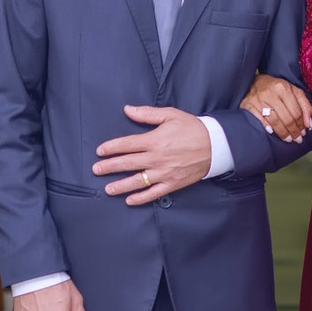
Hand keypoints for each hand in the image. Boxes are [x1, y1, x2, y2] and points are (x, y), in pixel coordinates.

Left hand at [93, 105, 211, 204]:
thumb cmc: (192, 128)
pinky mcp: (173, 183)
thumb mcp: (170, 115)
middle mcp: (157, 158)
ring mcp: (164, 173)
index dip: (111, 148)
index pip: (127, 144)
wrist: (215, 145)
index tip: (100, 151)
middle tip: (96, 170)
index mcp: (154, 140)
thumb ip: (147, 114)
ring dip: (120, 185)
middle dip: (109, 167)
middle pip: (127, 163)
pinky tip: (130, 200)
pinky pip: (154, 193)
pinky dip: (141, 198)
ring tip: (107, 189)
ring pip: (137, 181)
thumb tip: (127, 110)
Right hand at [239, 74, 311, 142]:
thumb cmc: (276, 89)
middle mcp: (271, 93)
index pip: (296, 112)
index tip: (303, 132)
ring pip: (275, 121)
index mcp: (284, 88)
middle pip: (286, 118)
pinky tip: (272, 133)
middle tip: (297, 139)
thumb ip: (304, 106)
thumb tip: (309, 124)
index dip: (301, 124)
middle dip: (294, 131)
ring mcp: (259, 100)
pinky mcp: (248, 105)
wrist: (254, 83)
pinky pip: (260, 120)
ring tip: (288, 139)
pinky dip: (267, 128)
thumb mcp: (293, 91)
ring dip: (283, 133)